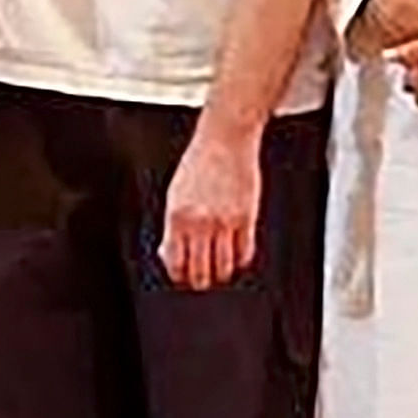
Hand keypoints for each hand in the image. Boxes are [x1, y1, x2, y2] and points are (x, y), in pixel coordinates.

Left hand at [161, 115, 269, 289]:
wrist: (226, 138)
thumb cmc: (200, 162)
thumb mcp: (175, 195)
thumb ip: (173, 226)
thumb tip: (171, 253)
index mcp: (176, 217)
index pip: (175, 263)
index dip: (179, 274)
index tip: (183, 275)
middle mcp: (200, 222)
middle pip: (200, 272)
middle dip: (200, 280)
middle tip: (202, 277)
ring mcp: (225, 221)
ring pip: (224, 268)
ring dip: (221, 273)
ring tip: (221, 269)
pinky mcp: (247, 217)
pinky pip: (245, 253)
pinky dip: (240, 259)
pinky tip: (236, 253)